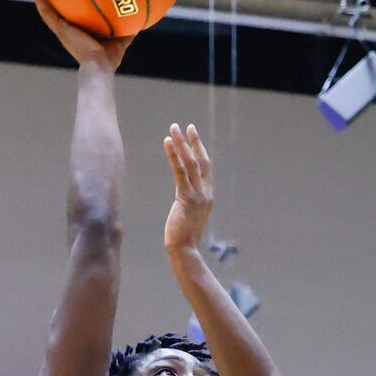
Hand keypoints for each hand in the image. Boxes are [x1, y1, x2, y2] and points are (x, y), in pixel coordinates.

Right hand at [27, 0, 128, 70]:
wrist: (98, 67)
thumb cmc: (108, 60)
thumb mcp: (120, 41)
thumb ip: (127, 31)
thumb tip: (140, 22)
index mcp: (79, 34)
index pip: (73, 18)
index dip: (69, 8)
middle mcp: (68, 30)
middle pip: (58, 12)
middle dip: (52, 0)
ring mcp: (62, 29)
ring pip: (48, 11)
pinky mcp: (59, 28)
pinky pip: (47, 12)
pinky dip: (39, 0)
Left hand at [163, 121, 215, 253]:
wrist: (184, 250)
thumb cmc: (183, 238)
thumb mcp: (188, 216)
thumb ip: (188, 203)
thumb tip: (182, 199)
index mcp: (207, 196)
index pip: (205, 168)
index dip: (200, 151)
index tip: (193, 137)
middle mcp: (206, 193)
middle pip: (201, 161)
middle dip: (193, 142)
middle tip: (186, 126)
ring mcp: (198, 195)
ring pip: (190, 163)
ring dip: (182, 144)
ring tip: (173, 128)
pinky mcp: (186, 198)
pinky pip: (179, 171)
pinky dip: (173, 155)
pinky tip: (167, 142)